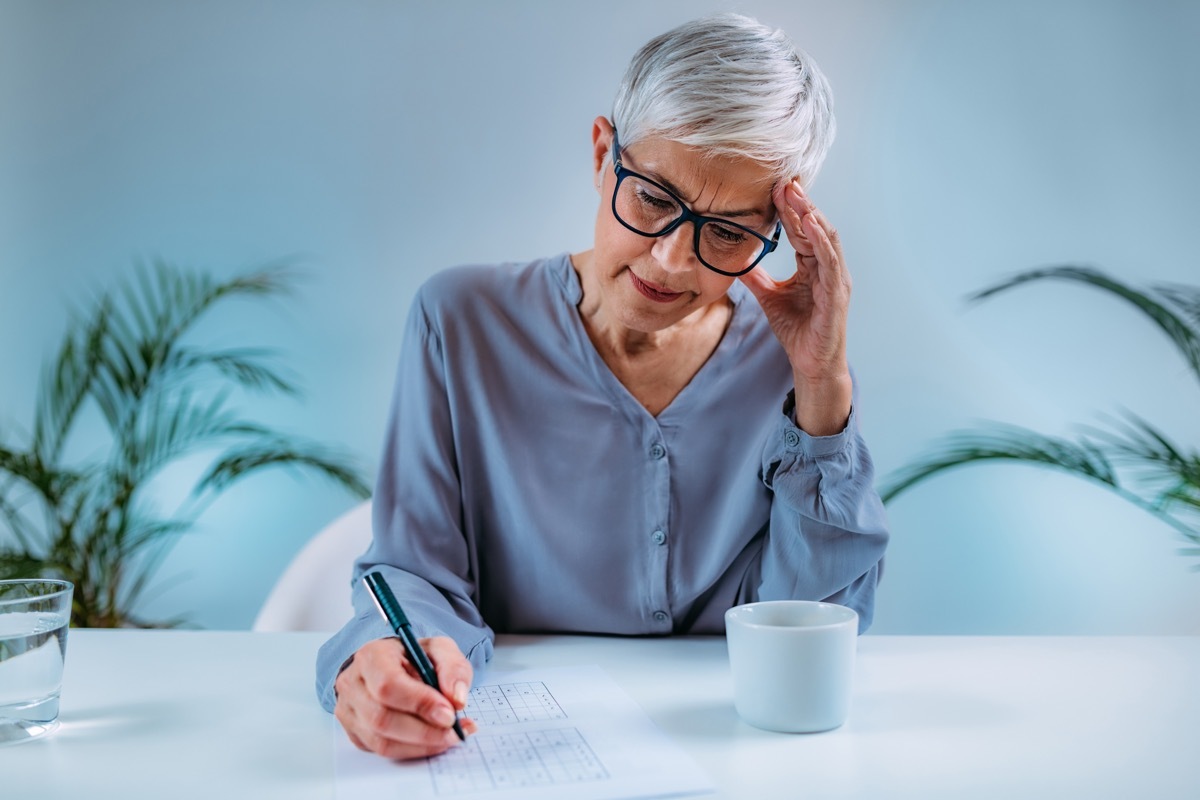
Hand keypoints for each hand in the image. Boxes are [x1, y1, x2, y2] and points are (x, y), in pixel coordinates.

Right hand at [334, 636, 476, 759]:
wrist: (393, 664)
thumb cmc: (414, 656)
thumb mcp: (440, 649)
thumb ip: (453, 668)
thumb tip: (457, 699)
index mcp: (372, 656)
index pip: (388, 685)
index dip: (420, 703)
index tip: (449, 714)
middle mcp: (353, 684)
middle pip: (382, 718)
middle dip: (424, 731)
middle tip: (454, 731)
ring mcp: (349, 711)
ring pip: (382, 741)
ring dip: (422, 745)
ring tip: (449, 737)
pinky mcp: (354, 732)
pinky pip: (382, 751)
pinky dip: (413, 750)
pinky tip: (433, 740)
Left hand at [739, 179, 852, 435]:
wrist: (810, 362)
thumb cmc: (797, 330)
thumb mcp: (768, 297)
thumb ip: (754, 277)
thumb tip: (731, 260)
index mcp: (813, 265)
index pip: (800, 230)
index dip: (788, 208)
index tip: (772, 186)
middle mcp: (828, 267)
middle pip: (814, 226)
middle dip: (800, 202)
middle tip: (783, 179)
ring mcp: (836, 278)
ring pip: (825, 237)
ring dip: (810, 213)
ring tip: (795, 193)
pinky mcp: (837, 293)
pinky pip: (830, 261)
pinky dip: (820, 240)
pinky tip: (809, 223)